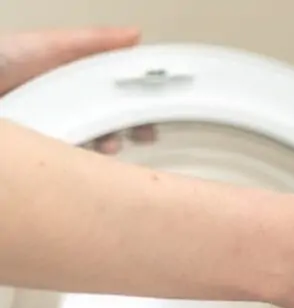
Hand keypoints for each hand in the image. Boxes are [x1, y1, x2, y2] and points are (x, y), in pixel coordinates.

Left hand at [0, 27, 155, 152]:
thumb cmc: (0, 60)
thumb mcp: (48, 46)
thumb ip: (91, 42)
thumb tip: (134, 35)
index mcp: (69, 83)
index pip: (113, 95)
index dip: (136, 102)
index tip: (156, 111)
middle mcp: (63, 109)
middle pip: (106, 123)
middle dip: (127, 129)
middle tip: (144, 135)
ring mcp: (52, 134)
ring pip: (91, 147)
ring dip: (106, 146)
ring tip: (109, 144)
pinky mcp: (42, 156)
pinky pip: (68, 164)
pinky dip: (81, 164)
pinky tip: (87, 159)